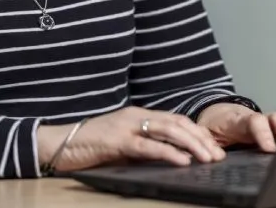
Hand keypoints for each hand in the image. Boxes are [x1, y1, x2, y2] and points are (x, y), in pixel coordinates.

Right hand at [38, 107, 224, 172]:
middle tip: (218, 155)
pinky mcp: (117, 140)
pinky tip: (182, 161)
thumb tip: (170, 157)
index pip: (176, 119)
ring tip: (208, 158)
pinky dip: (169, 152)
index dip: (197, 132)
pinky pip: (149, 145)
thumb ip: (143, 146)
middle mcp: (136, 115)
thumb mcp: (122, 144)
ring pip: (169, 131)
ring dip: (192, 144)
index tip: (214, 146)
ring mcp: (126, 126)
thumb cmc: (89, 146)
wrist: (57, 143)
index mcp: (138, 115)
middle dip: (201, 139)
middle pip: (178, 123)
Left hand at [196, 103, 275, 152]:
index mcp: (240, 120)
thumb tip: (215, 157)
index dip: (264, 133)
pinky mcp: (274, 130)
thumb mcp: (206, 134)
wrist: (218, 114)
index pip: (255, 121)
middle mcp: (258, 119)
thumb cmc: (214, 126)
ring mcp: (268, 123)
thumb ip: (209, 143)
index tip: (270, 148)